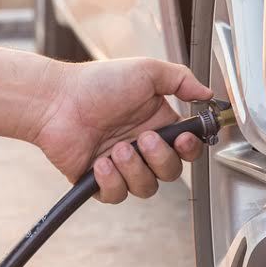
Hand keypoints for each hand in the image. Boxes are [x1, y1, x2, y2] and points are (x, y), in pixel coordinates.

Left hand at [31, 58, 212, 202]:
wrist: (56, 101)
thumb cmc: (97, 83)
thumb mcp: (147, 71)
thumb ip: (182, 80)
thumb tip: (208, 94)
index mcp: (157, 123)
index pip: (187, 148)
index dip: (190, 149)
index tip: (183, 138)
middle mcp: (141, 146)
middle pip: (171, 172)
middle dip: (160, 158)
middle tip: (143, 138)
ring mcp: (121, 165)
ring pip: (147, 188)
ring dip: (135, 169)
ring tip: (116, 148)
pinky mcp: (98, 181)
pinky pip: (117, 195)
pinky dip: (111, 181)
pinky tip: (100, 162)